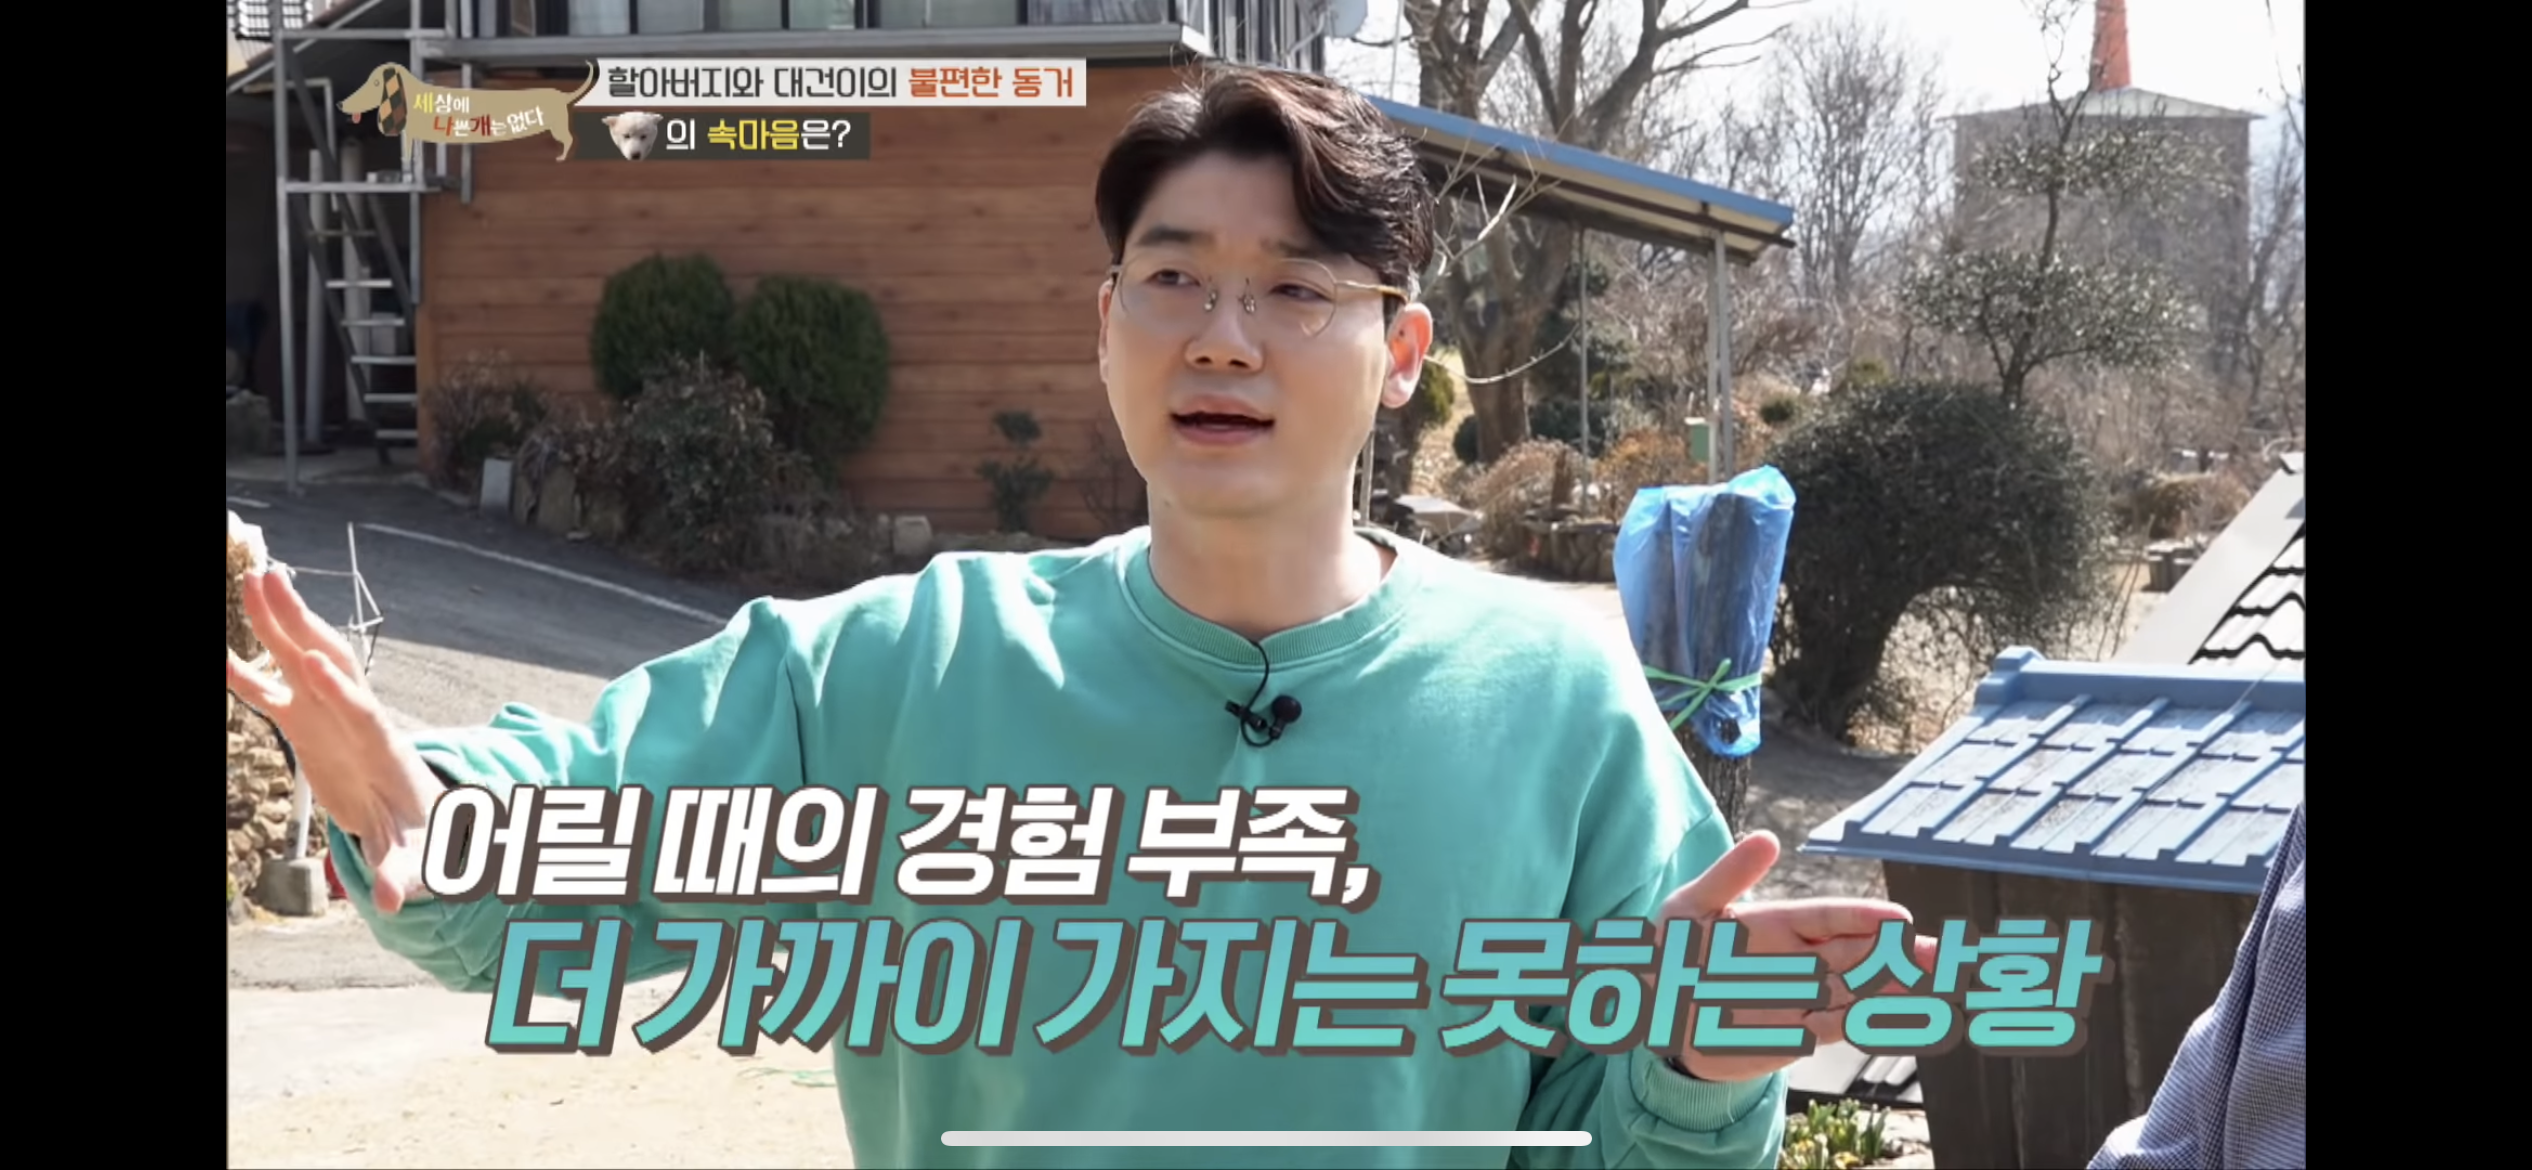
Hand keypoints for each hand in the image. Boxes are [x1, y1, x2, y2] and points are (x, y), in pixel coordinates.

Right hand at [226, 566, 440, 913]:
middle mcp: (360, 721)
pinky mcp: (308, 724)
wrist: (424, 823)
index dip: (340, 690)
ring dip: (279, 623)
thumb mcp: (415, 862)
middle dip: (304, 627)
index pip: (363, 713)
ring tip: (253, 577)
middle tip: (275, 581)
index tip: (313, 661)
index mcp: (386, 752)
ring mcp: (331, 716)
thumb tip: (399, 904)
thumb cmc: (425, 840)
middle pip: (332, 668)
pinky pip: (271, 693)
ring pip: (303, 662)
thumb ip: (405, 876)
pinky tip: (216, 649)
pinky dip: (244, 672)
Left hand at [1651, 830, 1938, 1083]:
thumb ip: (1728, 878)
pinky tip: (1899, 1015)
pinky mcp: (1799, 1033)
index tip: (1899, 917)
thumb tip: (1769, 838)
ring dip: (1892, 987)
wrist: (1654, 1014)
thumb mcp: (1688, 908)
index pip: (1829, 917)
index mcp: (1777, 924)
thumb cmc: (1669, 951)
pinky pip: (1839, 1027)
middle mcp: (1799, 958)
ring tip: (1930, 983)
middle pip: (1856, 952)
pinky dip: (1867, 1023)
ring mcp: (1802, 996)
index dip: (1863, 917)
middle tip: (1937, 952)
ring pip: (1857, 989)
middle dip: (1897, 952)